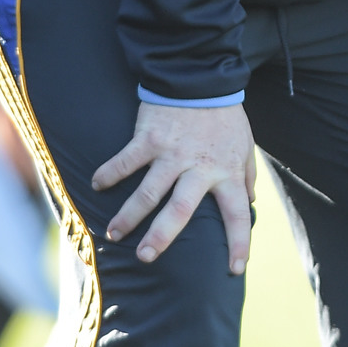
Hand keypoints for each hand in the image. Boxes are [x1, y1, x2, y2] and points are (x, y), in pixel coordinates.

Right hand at [92, 101, 255, 273]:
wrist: (201, 77)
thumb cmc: (224, 116)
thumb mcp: (244, 144)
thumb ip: (247, 174)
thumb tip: (250, 202)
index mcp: (227, 171)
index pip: (237, 213)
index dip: (238, 242)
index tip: (235, 269)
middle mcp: (199, 168)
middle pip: (180, 210)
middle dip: (162, 237)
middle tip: (145, 258)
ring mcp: (172, 153)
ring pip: (148, 192)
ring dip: (128, 215)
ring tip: (113, 234)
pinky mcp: (149, 137)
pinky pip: (126, 160)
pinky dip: (110, 173)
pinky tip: (97, 185)